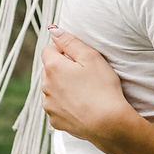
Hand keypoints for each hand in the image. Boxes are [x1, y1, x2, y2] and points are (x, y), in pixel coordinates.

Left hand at [41, 27, 133, 145]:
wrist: (108, 123)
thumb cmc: (103, 88)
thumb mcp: (91, 57)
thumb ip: (70, 41)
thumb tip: (53, 30)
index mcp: (52, 68)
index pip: (48, 50)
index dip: (64, 50)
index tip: (79, 58)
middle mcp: (45, 86)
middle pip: (49, 70)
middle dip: (62, 69)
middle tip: (85, 75)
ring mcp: (49, 105)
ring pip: (52, 89)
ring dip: (62, 87)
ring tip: (85, 91)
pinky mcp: (55, 121)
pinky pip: (57, 107)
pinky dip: (66, 104)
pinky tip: (82, 106)